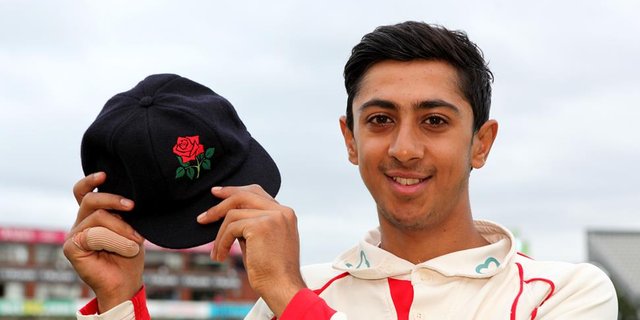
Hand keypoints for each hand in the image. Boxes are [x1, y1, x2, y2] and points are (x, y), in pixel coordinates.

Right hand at [63, 172, 144, 312]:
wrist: (126, 281)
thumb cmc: (129, 254)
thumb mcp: (131, 227)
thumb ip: (123, 212)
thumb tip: (129, 197)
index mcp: (92, 215)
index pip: (82, 192)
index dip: (90, 181)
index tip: (105, 174)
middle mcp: (80, 223)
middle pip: (90, 200)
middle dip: (113, 200)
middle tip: (132, 206)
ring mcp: (73, 234)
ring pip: (98, 217)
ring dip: (122, 228)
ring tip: (136, 241)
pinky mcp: (71, 247)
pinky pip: (95, 234)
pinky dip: (115, 240)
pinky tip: (126, 249)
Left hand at [198, 185, 305, 316]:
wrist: (282, 287)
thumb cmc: (272, 271)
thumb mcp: (263, 241)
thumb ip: (252, 225)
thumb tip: (230, 216)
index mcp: (285, 214)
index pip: (258, 193)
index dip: (236, 191)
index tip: (219, 194)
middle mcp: (281, 211)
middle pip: (245, 195)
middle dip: (221, 202)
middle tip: (204, 215)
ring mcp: (272, 217)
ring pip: (234, 213)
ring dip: (219, 234)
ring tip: (216, 251)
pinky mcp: (260, 226)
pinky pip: (231, 228)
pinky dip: (222, 243)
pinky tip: (221, 256)